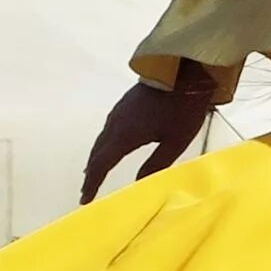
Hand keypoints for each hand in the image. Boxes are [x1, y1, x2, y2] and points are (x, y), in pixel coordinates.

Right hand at [81, 78, 212, 203]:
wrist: (185, 71)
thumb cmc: (183, 108)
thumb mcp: (175, 141)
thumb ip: (156, 163)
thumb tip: (136, 184)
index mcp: (124, 136)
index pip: (101, 164)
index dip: (92, 183)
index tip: (85, 200)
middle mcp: (115, 124)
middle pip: (97, 152)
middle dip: (92, 172)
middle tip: (87, 189)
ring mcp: (118, 112)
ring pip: (101, 139)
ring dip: (96, 157)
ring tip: (94, 172)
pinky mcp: (125, 104)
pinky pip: (108, 129)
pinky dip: (104, 144)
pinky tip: (110, 146)